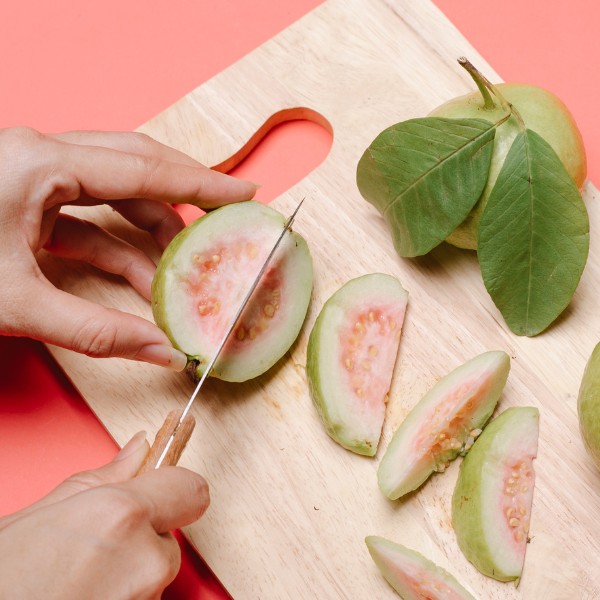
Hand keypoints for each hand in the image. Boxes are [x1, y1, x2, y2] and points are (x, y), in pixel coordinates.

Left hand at [0, 127, 256, 368]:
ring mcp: (31, 175)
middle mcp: (40, 156)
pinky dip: (117, 244)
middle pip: (136, 164)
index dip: (203, 183)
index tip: (245, 192)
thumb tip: (164, 352)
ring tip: (183, 269)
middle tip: (224, 218)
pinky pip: (86, 215)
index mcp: (40, 164)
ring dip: (150, 229)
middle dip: (184, 194)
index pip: (145, 170)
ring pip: (113, 190)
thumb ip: (97, 331)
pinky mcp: (24, 200)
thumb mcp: (16, 305)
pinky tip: (141, 278)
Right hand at [0, 432, 209, 598]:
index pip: (190, 488)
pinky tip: (82, 595)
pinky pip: (143, 599)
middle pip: (167, 537)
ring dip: (128, 571)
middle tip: (94, 543)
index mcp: (121, 516)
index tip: (161, 485)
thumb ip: (101, 479)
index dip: (172, 485)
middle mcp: (144, 561)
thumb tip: (138, 449)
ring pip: (154, 573)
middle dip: (140, 536)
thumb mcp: (35, 518)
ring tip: (77, 577)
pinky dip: (121, 595)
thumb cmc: (1, 583)